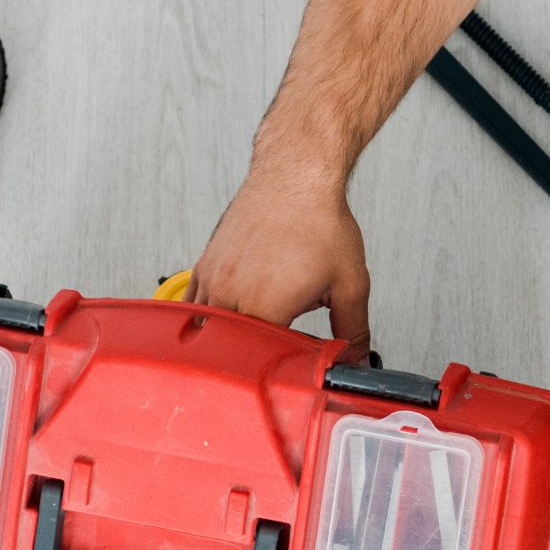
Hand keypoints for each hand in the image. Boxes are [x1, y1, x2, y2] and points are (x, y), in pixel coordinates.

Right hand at [189, 156, 373, 362]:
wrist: (295, 175)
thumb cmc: (319, 220)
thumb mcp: (350, 283)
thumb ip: (353, 330)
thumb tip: (355, 360)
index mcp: (265, 307)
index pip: (259, 364)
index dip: (277, 374)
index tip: (291, 371)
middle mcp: (232, 296)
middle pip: (230, 352)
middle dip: (251, 360)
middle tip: (273, 358)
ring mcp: (213, 280)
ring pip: (208, 331)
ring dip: (227, 340)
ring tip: (251, 339)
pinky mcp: (205, 266)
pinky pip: (194, 306)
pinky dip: (207, 319)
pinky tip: (226, 320)